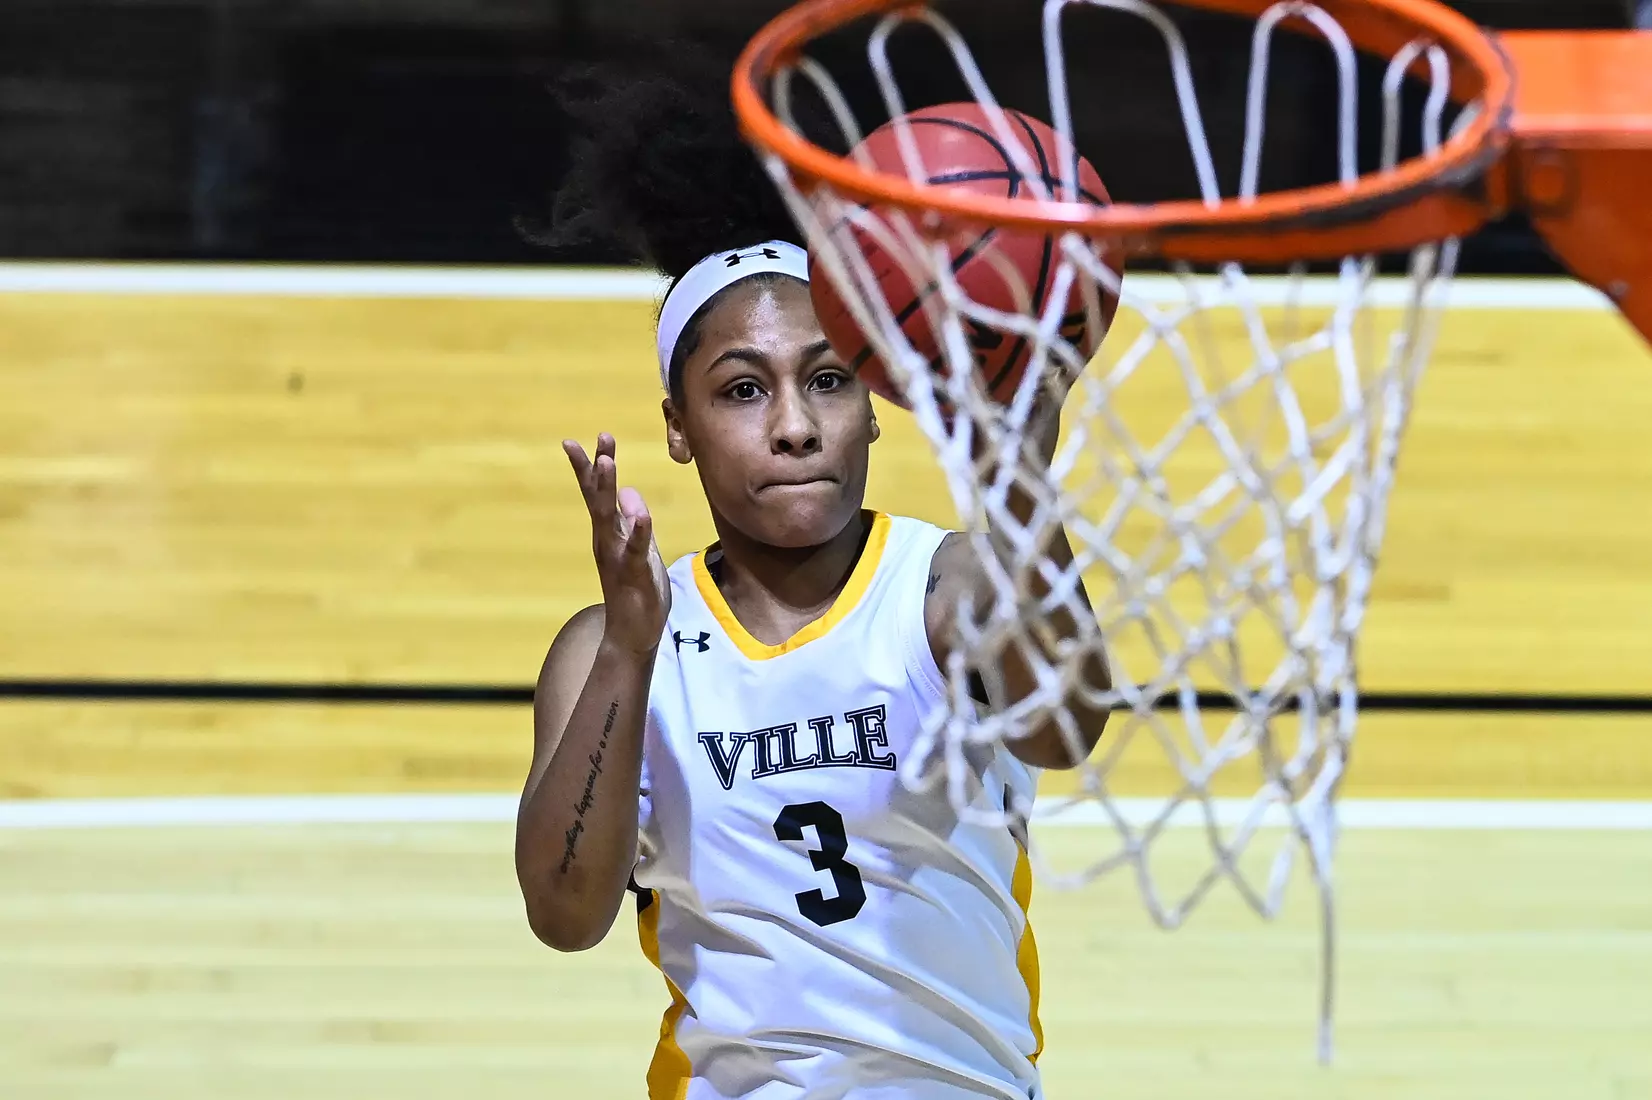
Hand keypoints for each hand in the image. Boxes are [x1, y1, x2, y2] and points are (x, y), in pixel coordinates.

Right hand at [564, 433, 670, 655]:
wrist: (632, 634)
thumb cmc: (636, 590)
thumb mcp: (639, 549)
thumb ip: (632, 522)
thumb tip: (629, 492)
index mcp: (608, 533)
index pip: (598, 494)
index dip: (593, 466)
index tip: (590, 438)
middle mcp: (607, 541)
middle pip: (598, 499)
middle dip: (597, 468)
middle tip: (599, 439)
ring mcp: (617, 557)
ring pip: (609, 519)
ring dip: (607, 491)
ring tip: (607, 463)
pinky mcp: (634, 575)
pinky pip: (636, 550)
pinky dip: (639, 532)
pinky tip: (641, 514)